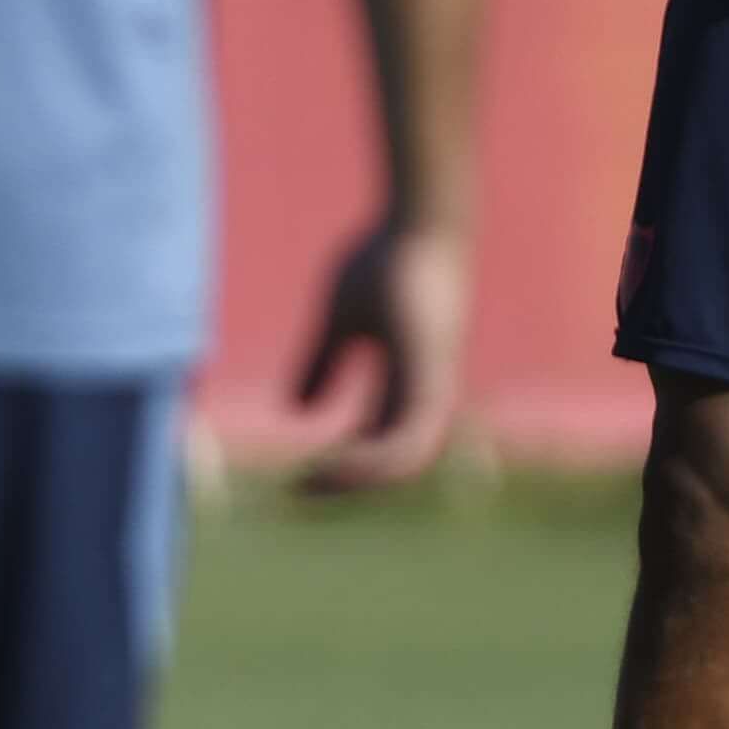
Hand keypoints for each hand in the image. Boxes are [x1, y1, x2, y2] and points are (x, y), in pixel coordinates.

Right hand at [292, 217, 469, 493]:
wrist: (417, 228)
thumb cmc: (385, 264)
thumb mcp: (339, 321)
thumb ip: (322, 362)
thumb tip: (297, 409)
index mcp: (406, 383)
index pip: (375, 441)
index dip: (338, 465)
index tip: (295, 480)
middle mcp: (424, 395)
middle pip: (389, 462)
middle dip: (344, 485)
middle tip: (298, 499)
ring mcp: (432, 390)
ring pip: (402, 461)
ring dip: (356, 481)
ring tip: (312, 487)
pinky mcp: (431, 382)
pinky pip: (406, 440)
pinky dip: (372, 461)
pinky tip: (337, 466)